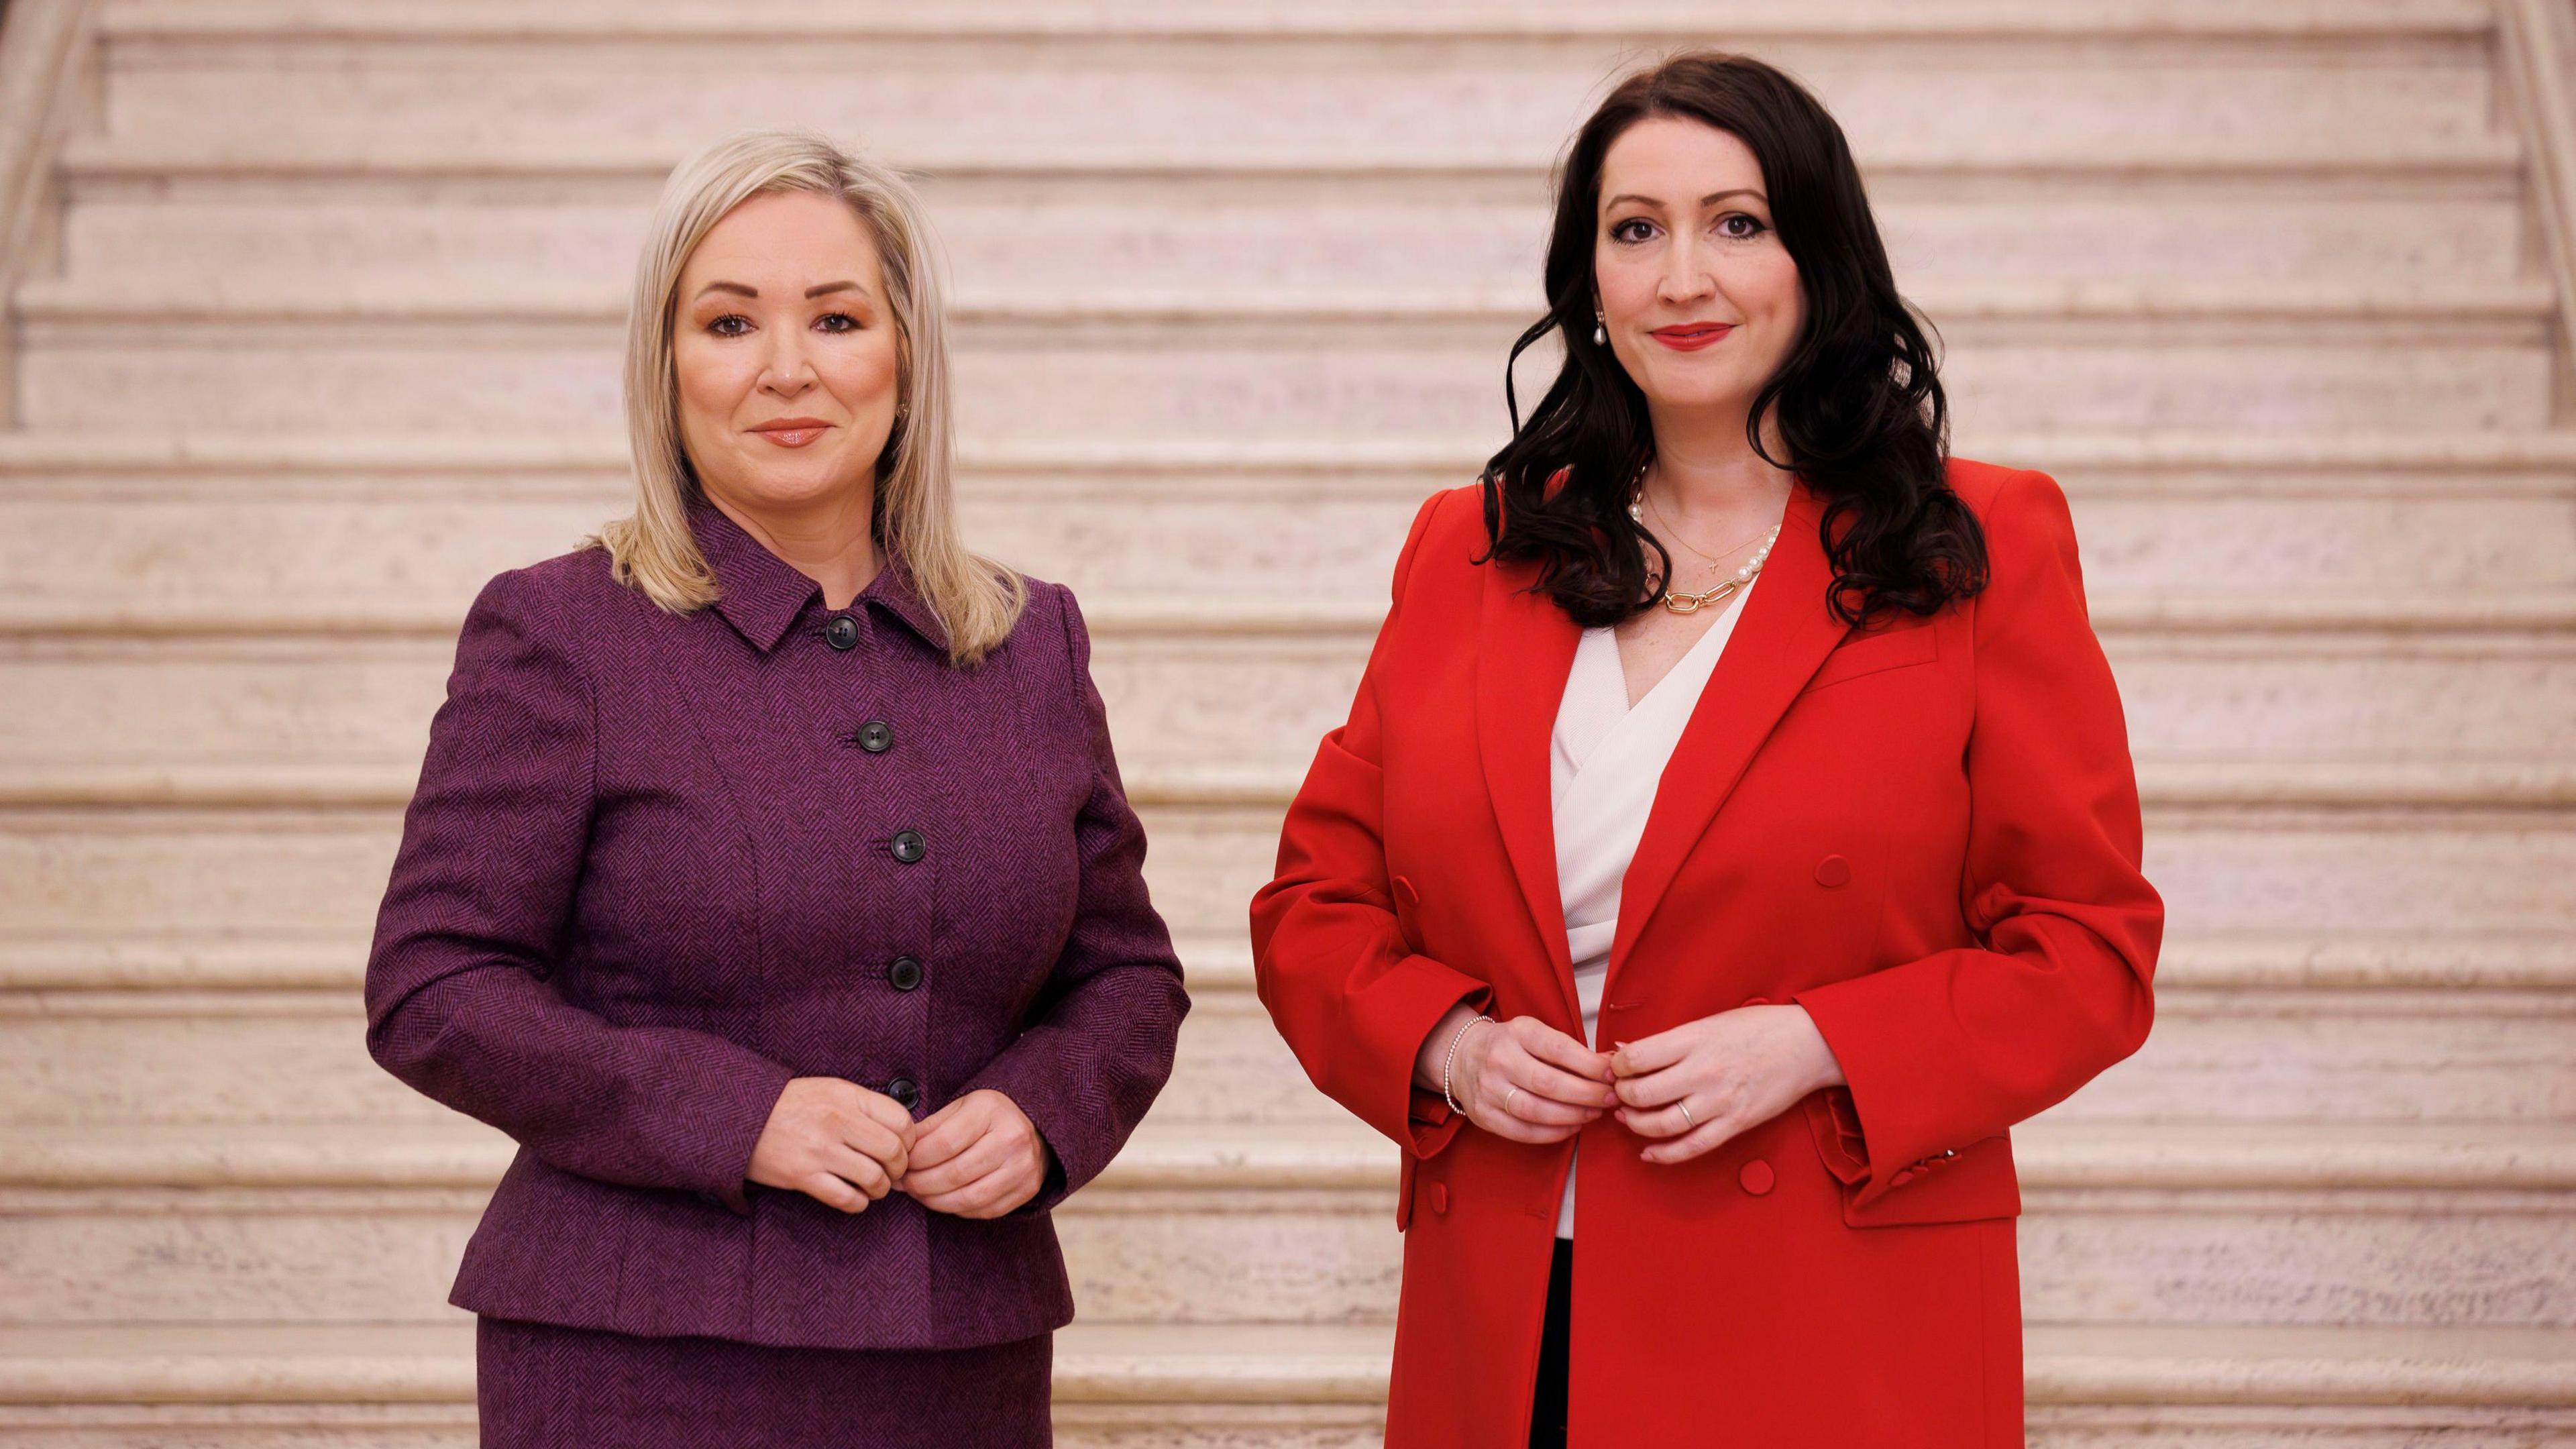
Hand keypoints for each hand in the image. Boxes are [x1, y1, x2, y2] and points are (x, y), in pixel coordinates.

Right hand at [747, 1077, 916, 1212]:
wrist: (740, 1117)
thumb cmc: (790, 1105)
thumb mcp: (830, 1090)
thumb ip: (864, 1107)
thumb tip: (900, 1133)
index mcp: (847, 1095)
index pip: (901, 1120)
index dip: (909, 1140)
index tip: (902, 1149)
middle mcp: (837, 1120)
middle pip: (893, 1152)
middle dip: (899, 1168)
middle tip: (891, 1173)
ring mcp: (820, 1149)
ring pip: (874, 1178)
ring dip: (880, 1189)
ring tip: (872, 1187)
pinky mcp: (802, 1175)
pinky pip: (846, 1198)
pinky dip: (857, 1203)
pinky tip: (854, 1198)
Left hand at [898, 1088, 1050, 1218]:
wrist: (1036, 1126)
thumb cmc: (989, 1116)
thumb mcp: (960, 1108)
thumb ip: (931, 1128)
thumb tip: (901, 1152)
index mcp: (990, 1111)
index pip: (944, 1143)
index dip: (916, 1160)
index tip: (902, 1164)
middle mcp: (1012, 1138)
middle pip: (954, 1173)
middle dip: (920, 1183)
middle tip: (904, 1184)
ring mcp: (1022, 1167)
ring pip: (968, 1198)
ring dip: (935, 1201)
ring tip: (920, 1194)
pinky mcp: (1027, 1189)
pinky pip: (984, 1210)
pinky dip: (958, 1210)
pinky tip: (945, 1200)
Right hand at [1419, 1009, 1617, 1143]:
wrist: (1462, 1056)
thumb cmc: (1510, 1045)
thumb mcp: (1534, 1032)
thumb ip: (1569, 1049)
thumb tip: (1610, 1066)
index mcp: (1517, 1032)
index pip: (1559, 1049)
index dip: (1590, 1065)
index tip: (1612, 1074)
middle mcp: (1499, 1059)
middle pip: (1550, 1084)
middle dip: (1587, 1095)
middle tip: (1609, 1099)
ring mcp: (1488, 1090)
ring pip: (1537, 1112)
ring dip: (1573, 1116)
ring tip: (1593, 1113)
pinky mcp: (1483, 1116)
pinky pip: (1523, 1132)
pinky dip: (1553, 1133)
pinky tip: (1572, 1126)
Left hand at [1610, 1004, 1844, 1163]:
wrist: (1807, 1045)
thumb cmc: (1758, 1027)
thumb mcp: (1710, 1022)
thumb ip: (1668, 1040)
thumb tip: (1623, 1051)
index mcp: (1695, 1039)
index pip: (1637, 1058)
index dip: (1616, 1067)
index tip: (1615, 1068)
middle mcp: (1704, 1071)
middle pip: (1643, 1094)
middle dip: (1622, 1097)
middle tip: (1618, 1094)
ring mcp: (1720, 1101)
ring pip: (1662, 1124)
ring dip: (1636, 1125)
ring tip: (1628, 1118)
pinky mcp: (1735, 1124)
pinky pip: (1692, 1147)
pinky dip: (1664, 1155)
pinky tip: (1648, 1153)